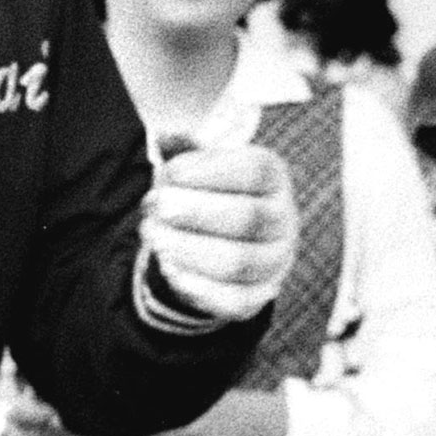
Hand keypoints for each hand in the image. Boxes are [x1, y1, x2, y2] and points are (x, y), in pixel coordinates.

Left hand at [140, 141, 296, 321]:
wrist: (220, 239)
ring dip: (187, 249)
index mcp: (273, 178)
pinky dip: (196, 286)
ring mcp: (275, 261)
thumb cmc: (206, 192)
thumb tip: (165, 135)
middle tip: (153, 206)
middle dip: (191, 211)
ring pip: (238, 262)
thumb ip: (182, 148)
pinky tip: (169, 267)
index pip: (254, 171)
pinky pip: (233, 300)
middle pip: (247, 218)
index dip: (207, 170)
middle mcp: (283, 220)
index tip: (168, 172)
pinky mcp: (258, 296)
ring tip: (152, 235)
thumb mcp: (197, 164)